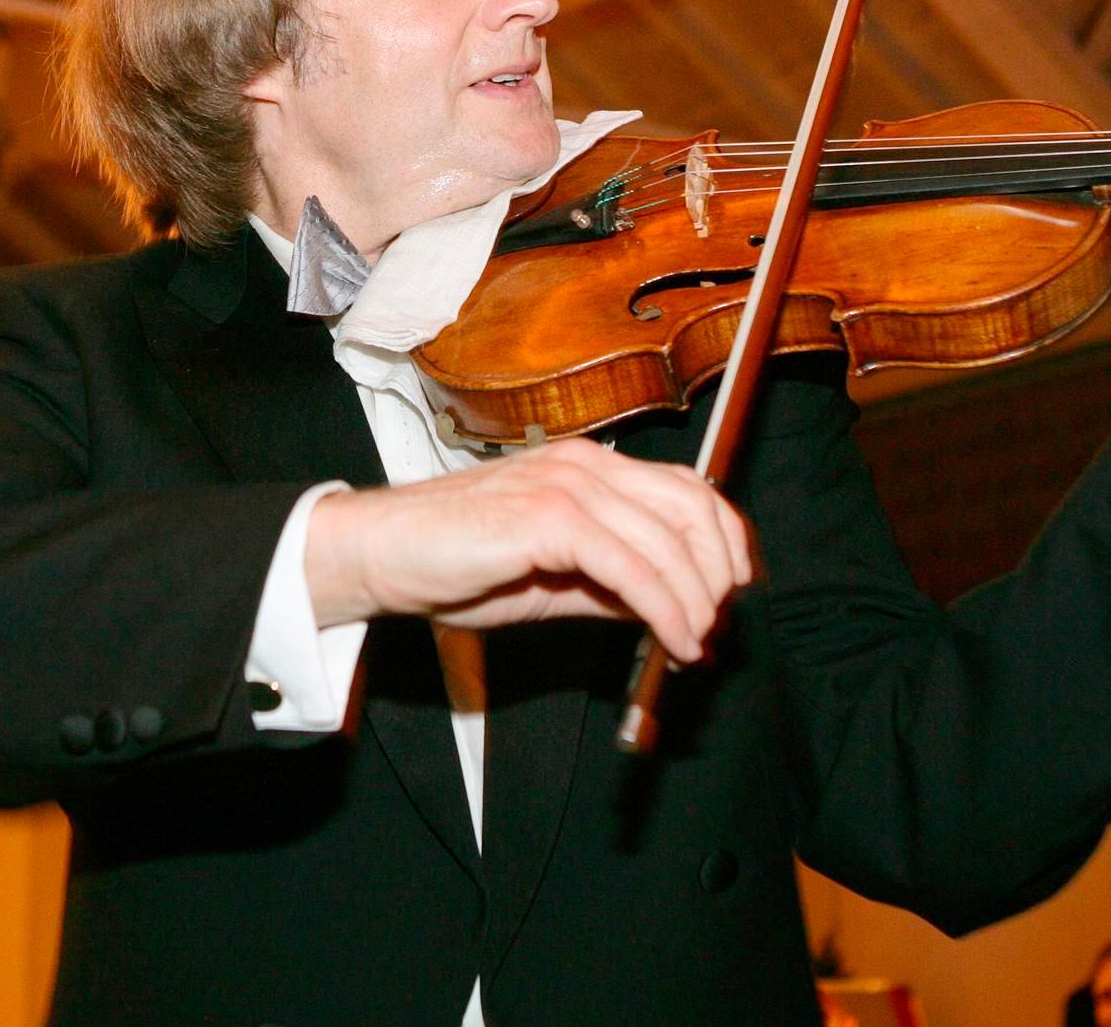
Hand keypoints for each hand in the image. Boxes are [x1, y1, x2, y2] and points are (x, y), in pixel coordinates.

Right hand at [303, 439, 752, 660]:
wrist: (379, 556)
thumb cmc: (455, 564)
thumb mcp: (554, 576)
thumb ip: (611, 583)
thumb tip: (672, 607)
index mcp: (591, 466)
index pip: (688, 489)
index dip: (724, 541)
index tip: (732, 593)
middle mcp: (588, 465)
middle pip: (692, 508)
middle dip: (719, 573)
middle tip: (718, 627)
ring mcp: (568, 485)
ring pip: (668, 542)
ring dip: (696, 602)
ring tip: (694, 644)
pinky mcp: (549, 518)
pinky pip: (632, 568)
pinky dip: (664, 609)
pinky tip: (672, 641)